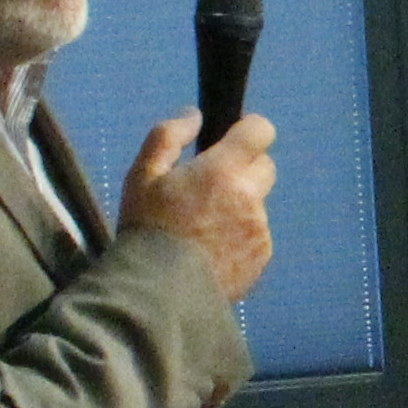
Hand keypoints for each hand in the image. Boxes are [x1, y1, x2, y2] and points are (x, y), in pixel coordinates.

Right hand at [119, 113, 276, 298]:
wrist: (158, 291)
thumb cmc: (146, 228)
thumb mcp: (142, 176)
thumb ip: (168, 137)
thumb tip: (194, 116)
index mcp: (223, 170)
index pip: (260, 131)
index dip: (248, 130)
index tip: (232, 138)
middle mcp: (250, 196)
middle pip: (265, 166)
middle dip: (243, 168)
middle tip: (211, 186)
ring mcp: (260, 228)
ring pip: (259, 202)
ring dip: (240, 205)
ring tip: (204, 226)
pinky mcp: (262, 255)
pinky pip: (257, 233)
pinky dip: (241, 235)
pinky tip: (212, 249)